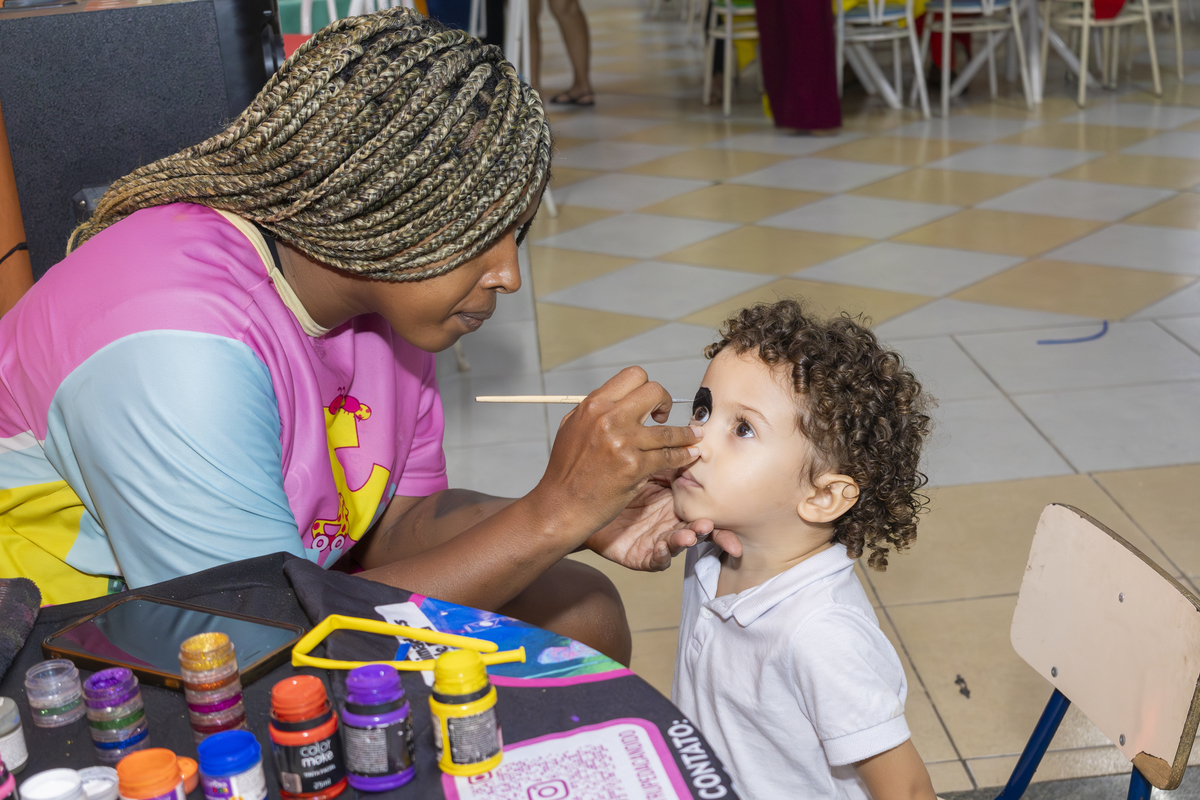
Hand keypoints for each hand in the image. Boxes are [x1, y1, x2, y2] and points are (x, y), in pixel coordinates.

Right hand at [532, 367, 701, 535]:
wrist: (560, 505)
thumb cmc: (566, 470)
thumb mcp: (572, 427)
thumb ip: (595, 410)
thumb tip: (619, 399)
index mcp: (593, 405)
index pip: (633, 376)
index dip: (647, 387)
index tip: (650, 404)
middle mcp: (608, 418)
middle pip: (654, 391)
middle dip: (666, 401)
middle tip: (665, 416)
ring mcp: (623, 443)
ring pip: (668, 430)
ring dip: (686, 434)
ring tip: (695, 436)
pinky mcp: (634, 467)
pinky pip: (669, 456)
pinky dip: (683, 456)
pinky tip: (690, 455)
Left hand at [585, 478, 741, 570]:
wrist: (585, 508)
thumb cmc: (617, 489)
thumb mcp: (646, 473)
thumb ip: (669, 464)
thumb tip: (691, 447)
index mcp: (676, 503)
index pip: (702, 507)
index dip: (719, 511)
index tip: (734, 510)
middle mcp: (671, 523)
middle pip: (696, 528)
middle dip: (706, 529)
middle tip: (708, 524)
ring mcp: (659, 540)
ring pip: (678, 543)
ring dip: (685, 540)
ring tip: (689, 536)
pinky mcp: (643, 556)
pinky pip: (656, 559)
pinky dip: (661, 555)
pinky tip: (660, 548)